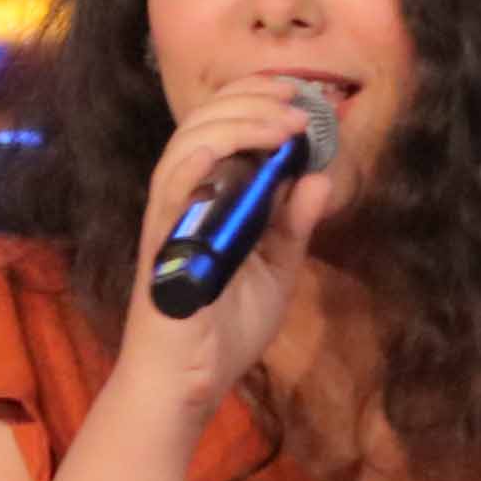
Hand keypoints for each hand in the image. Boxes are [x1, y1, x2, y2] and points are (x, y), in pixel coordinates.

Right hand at [119, 72, 340, 390]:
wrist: (189, 383)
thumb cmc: (223, 331)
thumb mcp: (277, 269)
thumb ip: (295, 224)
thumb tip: (318, 177)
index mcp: (208, 199)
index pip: (222, 127)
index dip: (257, 101)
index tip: (300, 97)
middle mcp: (184, 198)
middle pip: (204, 121)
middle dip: (253, 99)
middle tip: (299, 102)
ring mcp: (170, 218)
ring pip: (188, 142)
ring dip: (239, 121)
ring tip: (285, 123)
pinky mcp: (161, 243)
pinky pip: (170, 189)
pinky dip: (196, 158)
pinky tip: (228, 145)